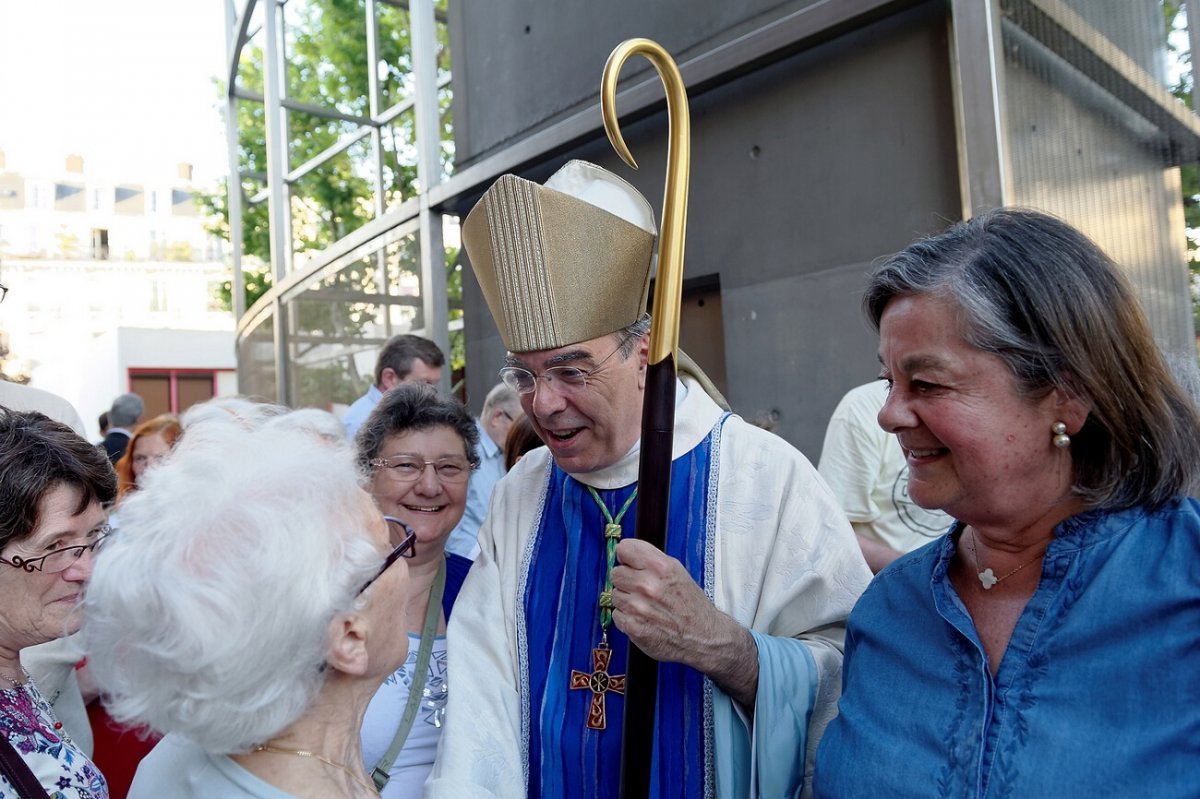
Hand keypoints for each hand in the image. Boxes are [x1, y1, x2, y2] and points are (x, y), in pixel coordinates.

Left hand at [610, 539, 757, 706]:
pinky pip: (616, 614)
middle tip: (642, 589)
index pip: (625, 549)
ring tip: (645, 606)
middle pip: (616, 573)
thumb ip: (651, 559)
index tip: (632, 563)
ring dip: (626, 600)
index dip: (627, 557)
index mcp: (661, 567)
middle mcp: (648, 585)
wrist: (704, 637)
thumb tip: (624, 552)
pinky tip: (642, 619)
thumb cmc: (690, 603)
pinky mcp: (633, 627)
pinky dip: (627, 617)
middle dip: (627, 580)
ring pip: (615, 594)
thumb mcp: (677, 571)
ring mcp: (639, 607)